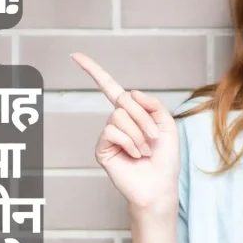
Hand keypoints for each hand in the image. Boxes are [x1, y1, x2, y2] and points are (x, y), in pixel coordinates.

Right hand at [71, 52, 179, 212]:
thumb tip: (130, 92)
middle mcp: (117, 122)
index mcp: (131, 114)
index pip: (110, 88)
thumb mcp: (167, 125)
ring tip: (144, 151)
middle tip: (153, 138)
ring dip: (138, 134)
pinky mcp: (102, 149)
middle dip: (144, 118)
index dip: (94, 71)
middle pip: (124, 100)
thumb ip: (152, 104)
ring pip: (119, 116)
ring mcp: (108, 135)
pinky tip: (134, 155)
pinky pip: (112, 131)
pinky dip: (129, 142)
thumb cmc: (165, 159)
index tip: (75, 55)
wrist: (159, 186)